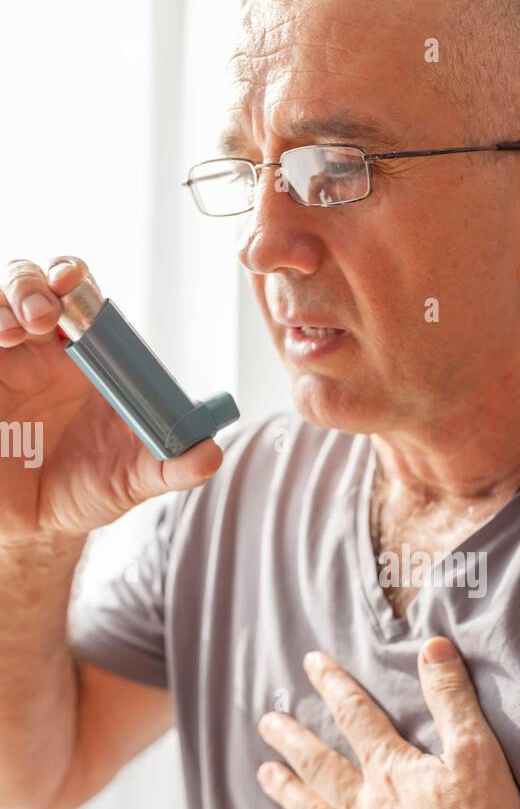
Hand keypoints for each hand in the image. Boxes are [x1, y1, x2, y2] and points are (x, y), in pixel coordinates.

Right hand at [0, 256, 221, 544]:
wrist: (38, 527)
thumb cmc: (86, 490)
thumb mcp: (132, 480)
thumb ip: (172, 466)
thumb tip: (210, 453)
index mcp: (89, 359)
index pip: (81, 298)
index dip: (76, 281)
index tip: (74, 284)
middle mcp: (42, 350)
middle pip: (32, 285)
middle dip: (35, 283)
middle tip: (46, 312)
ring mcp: (6, 363)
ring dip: (7, 303)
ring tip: (15, 330)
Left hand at [255, 637, 519, 808]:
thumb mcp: (477, 753)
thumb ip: (452, 699)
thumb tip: (433, 646)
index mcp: (392, 772)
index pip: (356, 717)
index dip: (334, 685)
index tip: (311, 663)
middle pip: (321, 767)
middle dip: (293, 739)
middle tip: (267, 721)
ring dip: (290, 794)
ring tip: (265, 776)